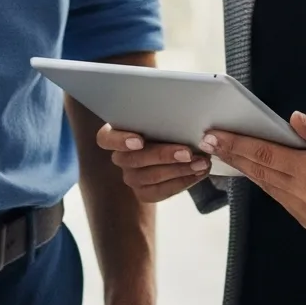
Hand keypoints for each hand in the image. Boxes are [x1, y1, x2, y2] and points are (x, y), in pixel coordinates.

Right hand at [95, 123, 209, 202]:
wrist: (178, 150)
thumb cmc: (169, 126)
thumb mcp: (165, 117)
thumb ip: (165, 116)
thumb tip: (182, 111)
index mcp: (117, 133)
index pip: (105, 139)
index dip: (119, 141)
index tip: (139, 141)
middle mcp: (121, 157)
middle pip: (132, 159)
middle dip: (163, 156)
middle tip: (187, 152)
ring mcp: (131, 177)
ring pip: (148, 177)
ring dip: (178, 170)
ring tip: (200, 163)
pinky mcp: (144, 193)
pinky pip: (160, 192)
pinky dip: (182, 182)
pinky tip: (198, 173)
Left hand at [204, 113, 305, 230]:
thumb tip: (291, 119)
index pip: (265, 156)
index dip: (237, 145)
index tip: (214, 136)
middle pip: (260, 172)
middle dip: (234, 155)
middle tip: (209, 140)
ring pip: (267, 187)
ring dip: (247, 169)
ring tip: (226, 150)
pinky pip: (279, 197)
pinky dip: (266, 181)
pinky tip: (254, 167)